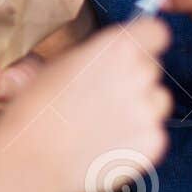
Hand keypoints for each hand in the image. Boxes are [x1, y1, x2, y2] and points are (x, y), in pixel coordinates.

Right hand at [0, 18, 172, 191]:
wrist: (33, 159)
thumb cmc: (39, 108)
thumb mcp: (63, 63)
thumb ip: (97, 56)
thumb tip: (110, 57)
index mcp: (118, 48)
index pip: (157, 32)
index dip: (145, 42)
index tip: (133, 51)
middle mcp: (140, 76)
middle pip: (154, 69)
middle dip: (136, 78)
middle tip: (106, 94)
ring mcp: (149, 112)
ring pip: (158, 102)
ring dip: (141, 108)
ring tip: (105, 122)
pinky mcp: (153, 144)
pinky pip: (154, 134)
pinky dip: (137, 139)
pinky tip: (106, 144)